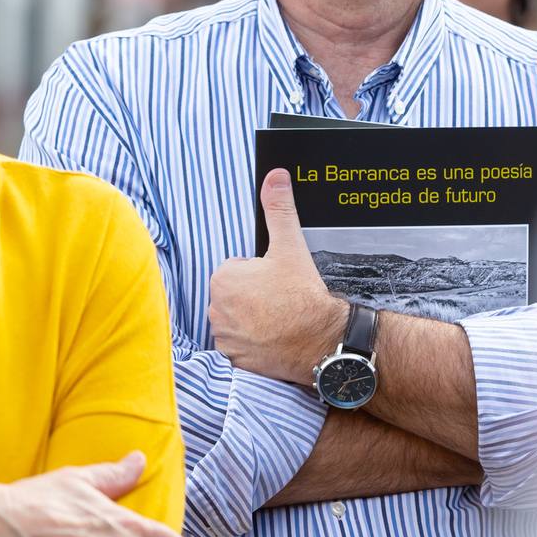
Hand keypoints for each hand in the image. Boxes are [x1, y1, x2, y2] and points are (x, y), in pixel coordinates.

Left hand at [207, 168, 347, 384]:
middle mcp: (215, 308)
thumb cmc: (304, 294)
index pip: (238, 270)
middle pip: (236, 295)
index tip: (279, 283)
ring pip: (237, 319)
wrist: (321, 341)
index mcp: (223, 278)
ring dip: (253, 319)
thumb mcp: (290, 246)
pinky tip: (274, 340)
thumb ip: (279, 209)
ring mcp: (224, 336)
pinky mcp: (234, 359)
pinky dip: (253, 344)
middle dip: (255, 296)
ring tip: (280, 320)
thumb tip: (275, 176)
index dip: (261, 274)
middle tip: (282, 301)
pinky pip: (240, 346)